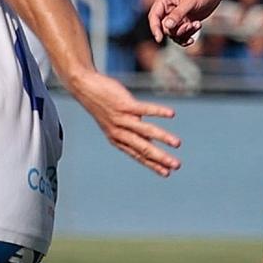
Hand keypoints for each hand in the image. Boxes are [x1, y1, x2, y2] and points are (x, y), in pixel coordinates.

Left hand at [67, 71, 181, 175]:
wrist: (85, 88)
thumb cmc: (104, 106)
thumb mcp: (117, 124)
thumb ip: (134, 133)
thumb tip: (152, 141)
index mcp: (118, 140)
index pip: (138, 156)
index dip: (153, 165)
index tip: (167, 173)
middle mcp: (119, 132)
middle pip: (143, 148)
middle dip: (160, 158)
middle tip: (176, 166)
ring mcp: (122, 118)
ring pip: (145, 130)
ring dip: (163, 137)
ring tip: (177, 143)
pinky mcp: (124, 104)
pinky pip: (144, 109)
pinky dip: (158, 112)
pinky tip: (172, 114)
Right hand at [148, 0, 224, 44]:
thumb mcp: (189, 1)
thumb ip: (177, 14)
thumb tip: (167, 26)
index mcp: (165, 0)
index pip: (154, 16)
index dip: (155, 28)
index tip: (159, 39)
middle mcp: (168, 9)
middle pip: (164, 28)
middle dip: (177, 30)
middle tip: (189, 25)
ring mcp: (176, 17)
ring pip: (173, 33)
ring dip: (185, 33)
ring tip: (196, 25)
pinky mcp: (184, 22)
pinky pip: (181, 34)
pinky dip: (188, 35)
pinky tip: (196, 29)